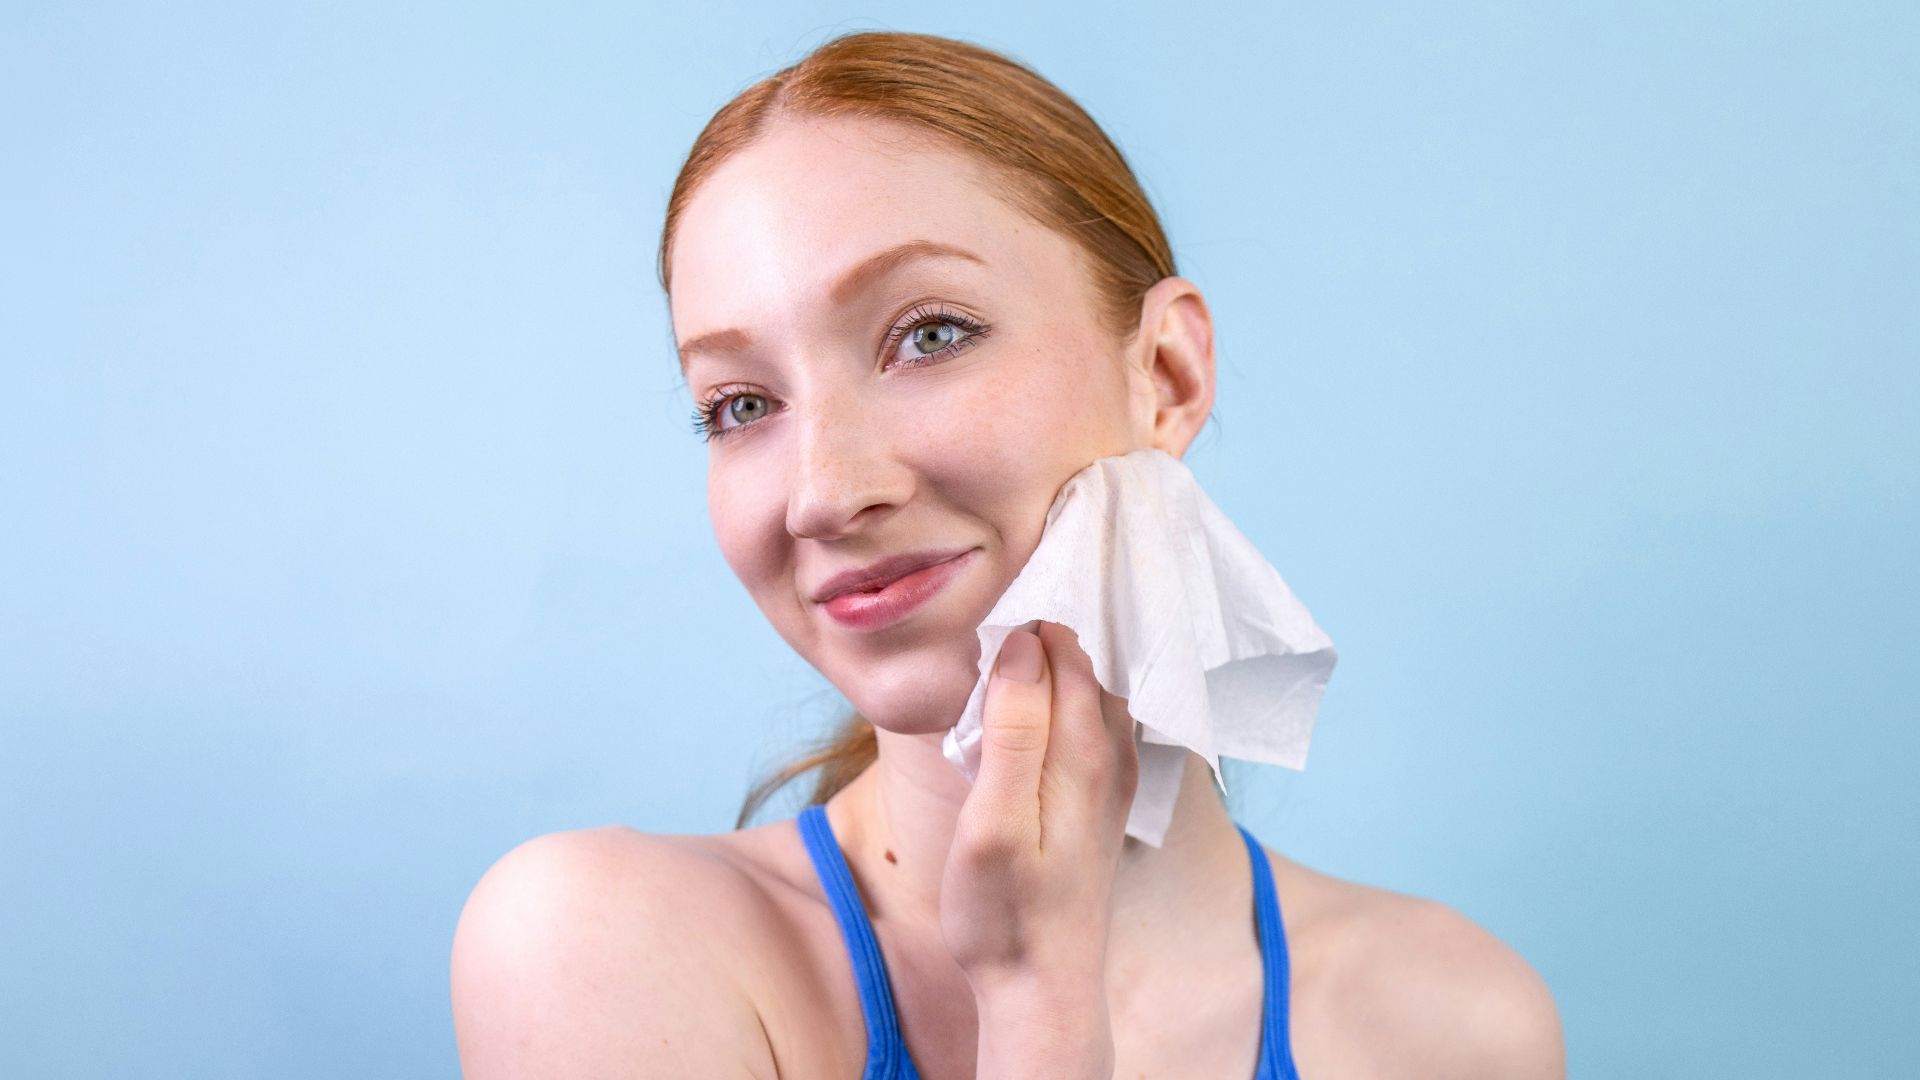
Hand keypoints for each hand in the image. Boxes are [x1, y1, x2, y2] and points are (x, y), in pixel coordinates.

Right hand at [939, 620, 1141, 993]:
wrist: (1042, 987)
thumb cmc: (1004, 911)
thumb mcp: (993, 819)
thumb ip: (1013, 730)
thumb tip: (1025, 645)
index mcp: (1086, 748)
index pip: (1061, 647)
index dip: (1016, 632)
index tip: (973, 641)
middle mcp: (1113, 754)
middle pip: (1080, 664)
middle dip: (1035, 644)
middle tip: (978, 659)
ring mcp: (1114, 778)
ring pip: (1087, 694)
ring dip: (1048, 677)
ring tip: (996, 688)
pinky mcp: (1104, 801)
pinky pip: (1090, 726)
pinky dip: (1060, 710)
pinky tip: (1025, 730)